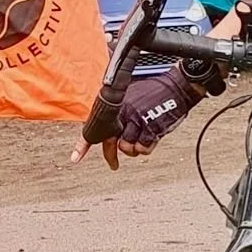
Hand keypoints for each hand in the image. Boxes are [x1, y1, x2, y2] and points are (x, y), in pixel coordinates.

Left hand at [71, 62, 204, 168]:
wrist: (177, 86)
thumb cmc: (155, 92)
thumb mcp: (132, 98)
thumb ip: (120, 115)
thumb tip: (112, 135)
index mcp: (116, 105)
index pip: (95, 127)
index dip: (83, 145)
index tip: (75, 158)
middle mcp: (124, 114)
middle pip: (111, 144)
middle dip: (111, 157)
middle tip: (114, 165)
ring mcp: (137, 121)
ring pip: (127, 148)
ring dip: (133, 150)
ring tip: (140, 141)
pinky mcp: (151, 128)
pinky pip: (143, 149)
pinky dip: (146, 148)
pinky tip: (151, 139)